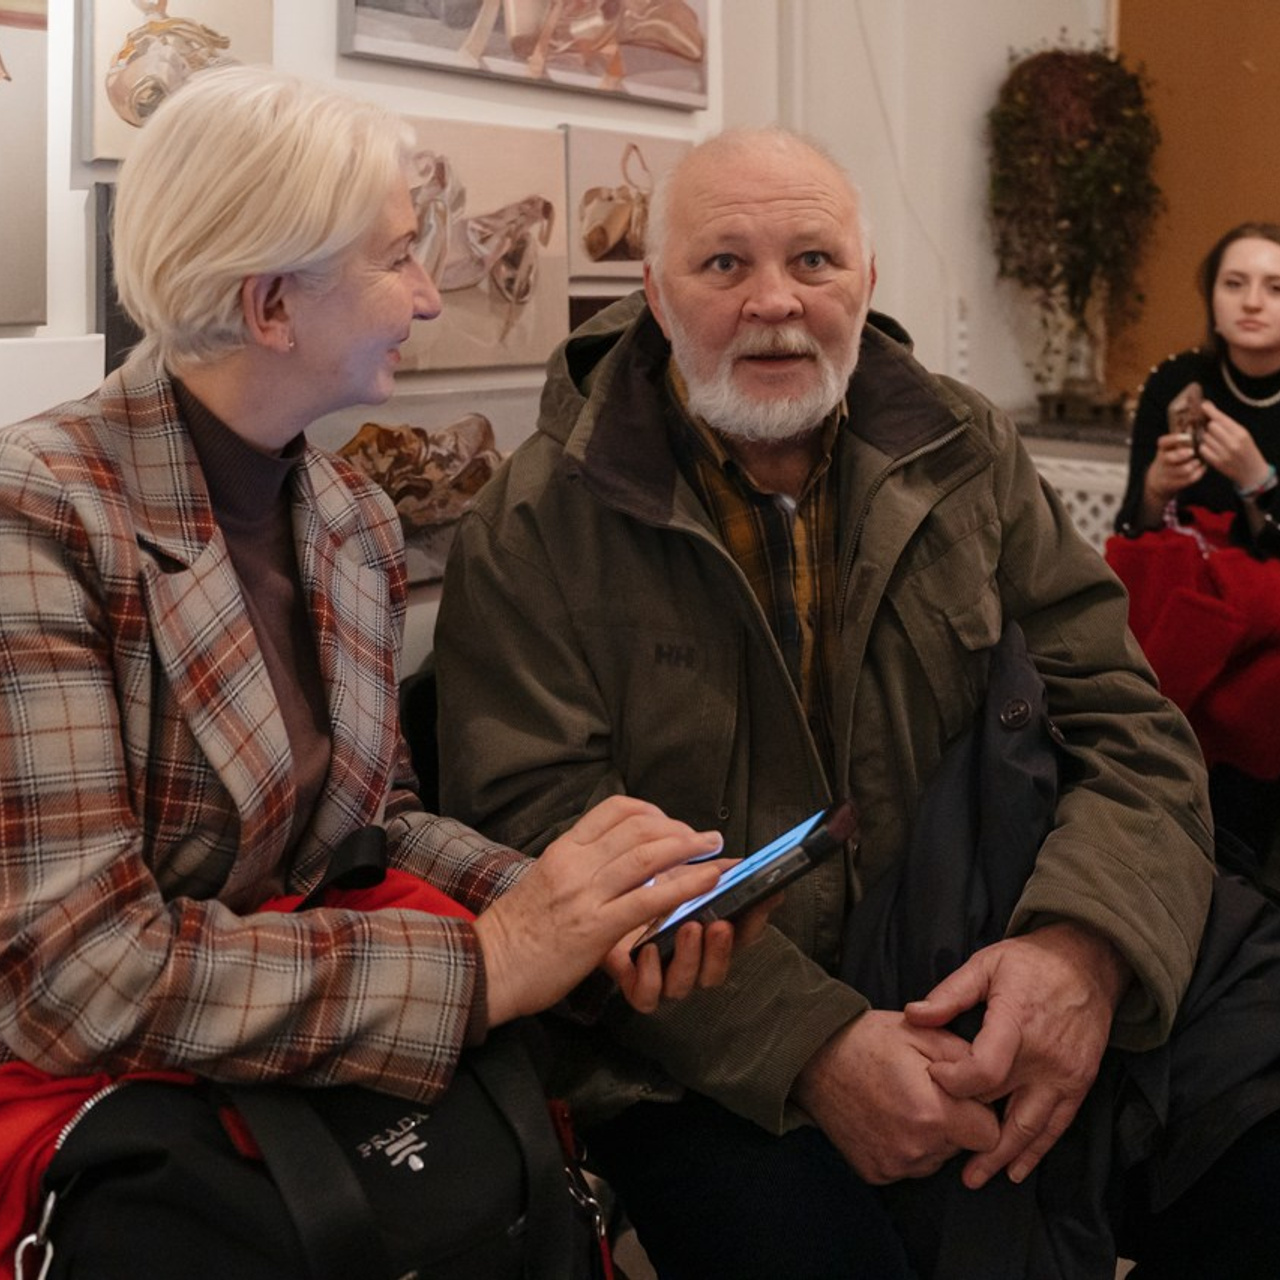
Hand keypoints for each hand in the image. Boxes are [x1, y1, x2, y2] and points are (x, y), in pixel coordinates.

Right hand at [473, 796, 724, 1024]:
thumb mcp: (543, 880)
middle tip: (704, 838)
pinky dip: (686, 885)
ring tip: (714, 852)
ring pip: (648, 857)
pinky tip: (708, 880)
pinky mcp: (596, 928)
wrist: (488, 967)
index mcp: (563, 849)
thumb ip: (577, 865)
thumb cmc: (516, 931)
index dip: (653, 811)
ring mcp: (586, 894)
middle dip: (679, 829)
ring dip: (690, 849)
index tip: (671, 822)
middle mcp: (576, 864)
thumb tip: (613, 859)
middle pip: (638, 828)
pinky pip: (650, 899)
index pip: (615, 810)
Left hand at [608, 883, 781, 1012]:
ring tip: (687, 929)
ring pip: (685, 984)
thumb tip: (743, 862)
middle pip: (717, 968)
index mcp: (705, 934)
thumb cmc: (641, 893)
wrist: (597, 909)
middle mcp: (688, 959)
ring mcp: (663, 976)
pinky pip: (648, 995)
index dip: (754, 921)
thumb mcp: (678, 876)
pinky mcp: (634, 985)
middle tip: (720, 924)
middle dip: (722, 948)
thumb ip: (711, 871)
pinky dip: (651, 976)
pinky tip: (648, 950)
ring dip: (690, 956)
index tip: (762, 901)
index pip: (741, 936)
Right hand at [791, 1013, 1000, 1183]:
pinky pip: (909, 1165)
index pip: (988, 1135)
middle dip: (954, 1122)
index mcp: (932, 1113)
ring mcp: (894, 1165)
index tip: (961, 1094)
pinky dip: (905, 1145)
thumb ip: (966, 1058)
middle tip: (926, 1090)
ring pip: (936, 1159)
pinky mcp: (877, 1173)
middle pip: (961, 1147)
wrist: (813, 1058)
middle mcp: (916, 1149)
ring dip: (931, 1136)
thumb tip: (994, 1078)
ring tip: (903, 1101)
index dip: (980, 1111)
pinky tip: (886, 1116)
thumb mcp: (922, 1033)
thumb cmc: (869, 1040)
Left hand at [904, 922, 1130, 1188]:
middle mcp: (1043, 1056)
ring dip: (1002, 1156)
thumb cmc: (1031, 961)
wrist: (1090, 961)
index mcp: (1016, 1023)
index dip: (954, 1081)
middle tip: (937, 1143)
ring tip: (975, 1177)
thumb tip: (913, 1014)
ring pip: (1030, 1126)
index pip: (983, 1070)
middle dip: (968, 1125)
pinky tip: (1017, 1170)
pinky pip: (1058, 1125)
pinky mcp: (1079, 1083)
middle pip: (1000, 1103)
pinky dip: (1038, 1150)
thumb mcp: (985, 965)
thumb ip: (949, 993)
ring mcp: (1065, 1074)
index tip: (934, 1077)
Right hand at [1144, 429, 1205, 508]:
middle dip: (1183, 454)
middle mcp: (1162, 461)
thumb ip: (1181, 438)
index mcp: (1162, 449)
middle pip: (1170, 458)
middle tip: (1192, 452)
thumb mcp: (1171, 447)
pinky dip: (1198, 473)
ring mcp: (1167, 473)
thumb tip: (1192, 425)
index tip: (1189, 437)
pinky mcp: (1173, 484)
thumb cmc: (1171, 457)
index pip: (1164, 442)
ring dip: (1195, 464)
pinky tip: (1202, 468)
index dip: (1175, 439)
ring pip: (1184, 470)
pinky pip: (1189, 479)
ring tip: (1200, 461)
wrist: (1158, 480)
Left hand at [1197, 398, 1269, 490]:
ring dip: (1206, 437)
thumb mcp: (1243, 434)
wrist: (1251, 471)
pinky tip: (1210, 449)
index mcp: (1241, 433)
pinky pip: (1202, 449)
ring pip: (1205, 438)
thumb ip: (1228, 424)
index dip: (1211, 411)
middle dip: (1210, 427)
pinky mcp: (1216, 462)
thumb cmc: (1246, 449)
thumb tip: (1209, 408)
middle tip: (1213, 430)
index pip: (1222, 419)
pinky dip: (1204, 447)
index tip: (1203, 405)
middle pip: (1211, 427)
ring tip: (1214, 441)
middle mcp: (1232, 443)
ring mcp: (1224, 453)